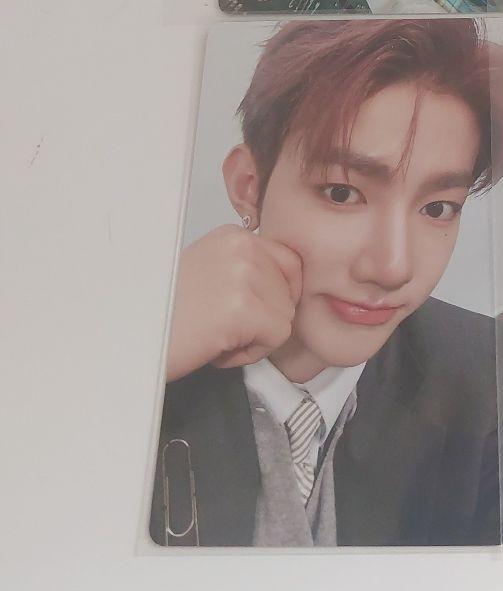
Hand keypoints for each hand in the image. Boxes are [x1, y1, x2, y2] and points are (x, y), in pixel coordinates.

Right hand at [165, 225, 302, 381]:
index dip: (277, 294)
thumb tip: (284, 286)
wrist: (124, 339)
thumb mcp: (209, 274)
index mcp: (234, 236)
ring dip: (256, 337)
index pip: (290, 261)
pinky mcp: (244, 308)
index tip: (253, 311)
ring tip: (215, 337)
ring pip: (285, 315)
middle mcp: (242, 247)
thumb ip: (244, 271)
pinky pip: (277, 336)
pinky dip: (251, 353)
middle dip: (265, 316)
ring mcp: (244, 274)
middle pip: (291, 289)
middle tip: (225, 327)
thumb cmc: (161, 316)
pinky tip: (217, 350)